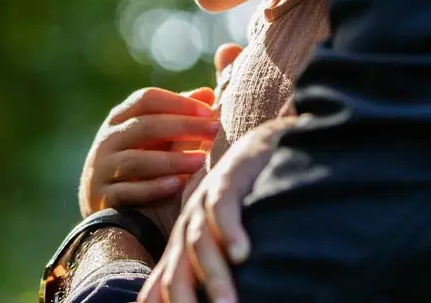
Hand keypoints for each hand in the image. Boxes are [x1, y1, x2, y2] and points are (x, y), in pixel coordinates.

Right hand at [79, 86, 219, 216]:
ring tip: (200, 161)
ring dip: (171, 160)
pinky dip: (153, 187)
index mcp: (120, 118)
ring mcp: (102, 169)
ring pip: (136, 160)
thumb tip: (207, 93)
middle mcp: (108, 140)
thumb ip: (178, 116)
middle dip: (183, 127)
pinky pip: (129, 191)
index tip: (209, 111)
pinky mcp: (103, 197)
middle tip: (214, 131)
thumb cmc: (139, 162)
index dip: (179, 102)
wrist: (105, 209)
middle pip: (145, 126)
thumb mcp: (155, 138)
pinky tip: (177, 185)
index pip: (147, 99)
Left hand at [139, 116, 298, 302]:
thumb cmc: (246, 197)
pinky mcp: (227, 178)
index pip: (166, 283)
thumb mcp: (223, 238)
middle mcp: (189, 224)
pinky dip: (229, 230)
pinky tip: (241, 253)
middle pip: (178, 273)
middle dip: (184, 302)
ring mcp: (204, 201)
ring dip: (214, 277)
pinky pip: (223, 208)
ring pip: (201, 245)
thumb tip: (201, 302)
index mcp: (185, 241)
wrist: (263, 144)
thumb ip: (208, 270)